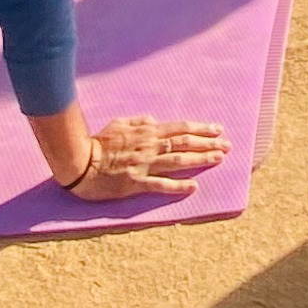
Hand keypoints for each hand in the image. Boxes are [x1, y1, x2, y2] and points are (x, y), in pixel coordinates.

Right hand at [62, 115, 232, 200]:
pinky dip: (179, 186)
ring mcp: (144, 164)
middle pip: (184, 143)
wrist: (79, 163)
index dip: (200, 129)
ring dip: (201, 160)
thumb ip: (138, 121)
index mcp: (146, 132)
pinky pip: (161, 184)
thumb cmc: (97, 143)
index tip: (217, 130)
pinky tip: (194, 187)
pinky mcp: (136, 182)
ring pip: (178, 161)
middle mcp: (149, 146)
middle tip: (228, 145)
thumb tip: (153, 120)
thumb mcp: (118, 123)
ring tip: (219, 159)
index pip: (179, 128)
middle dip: (208, 143)